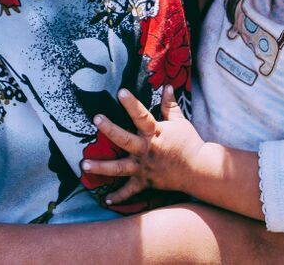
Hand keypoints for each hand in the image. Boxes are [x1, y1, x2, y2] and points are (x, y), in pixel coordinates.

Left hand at [82, 86, 204, 204]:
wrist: (199, 170)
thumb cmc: (188, 143)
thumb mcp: (180, 122)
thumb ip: (169, 105)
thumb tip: (166, 85)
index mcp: (155, 133)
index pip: (141, 115)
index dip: (131, 104)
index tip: (121, 92)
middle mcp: (147, 150)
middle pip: (125, 139)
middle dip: (110, 130)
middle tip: (96, 119)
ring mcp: (144, 167)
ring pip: (119, 168)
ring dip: (101, 167)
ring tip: (84, 165)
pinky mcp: (145, 182)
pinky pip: (130, 191)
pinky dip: (119, 197)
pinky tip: (106, 200)